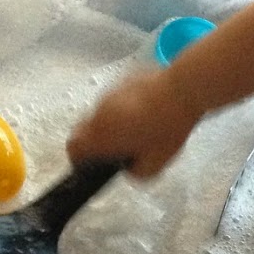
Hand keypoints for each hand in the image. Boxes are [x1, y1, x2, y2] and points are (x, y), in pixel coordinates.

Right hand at [67, 70, 203, 178]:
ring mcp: (108, 93)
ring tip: (135, 130)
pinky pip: (115, 98)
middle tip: (114, 149)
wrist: (181, 91)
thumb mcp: (155, 164)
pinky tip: (144, 112)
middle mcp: (98, 112)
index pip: (73, 148)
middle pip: (83, 129)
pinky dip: (122, 108)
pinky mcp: (122, 80)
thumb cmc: (166, 129)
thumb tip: (129, 171)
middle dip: (94, 141)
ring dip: (110, 123)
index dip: (79, 159)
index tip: (91, 163)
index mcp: (100, 135)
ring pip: (100, 112)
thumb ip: (136, 174)